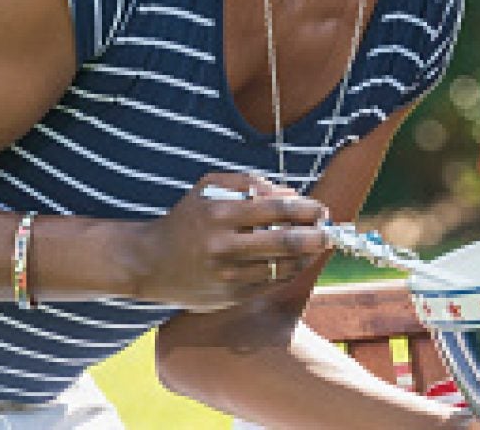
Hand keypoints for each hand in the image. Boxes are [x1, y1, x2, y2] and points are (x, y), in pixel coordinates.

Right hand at [128, 175, 330, 309]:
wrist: (150, 263)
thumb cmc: (187, 218)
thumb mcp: (209, 188)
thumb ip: (250, 183)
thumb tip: (292, 194)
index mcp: (220, 214)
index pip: (278, 210)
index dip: (307, 209)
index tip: (322, 210)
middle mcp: (224, 246)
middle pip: (286, 242)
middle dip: (317, 235)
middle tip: (329, 230)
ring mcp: (227, 276)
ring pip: (283, 267)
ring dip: (307, 256)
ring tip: (315, 245)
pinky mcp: (229, 297)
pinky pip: (270, 284)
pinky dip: (289, 272)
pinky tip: (295, 262)